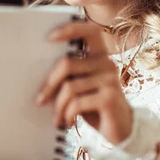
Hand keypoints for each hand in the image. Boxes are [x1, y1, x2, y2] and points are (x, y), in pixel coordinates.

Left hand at [37, 22, 132, 144]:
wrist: (122, 130)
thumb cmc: (94, 105)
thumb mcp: (81, 86)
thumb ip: (69, 75)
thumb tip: (37, 71)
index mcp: (100, 56)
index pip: (89, 31)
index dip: (70, 29)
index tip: (49, 37)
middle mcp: (107, 63)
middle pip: (67, 64)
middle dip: (49, 84)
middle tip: (40, 100)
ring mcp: (110, 80)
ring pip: (69, 87)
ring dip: (58, 106)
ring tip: (56, 117)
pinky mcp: (109, 97)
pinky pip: (77, 103)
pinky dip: (67, 114)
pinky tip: (67, 121)